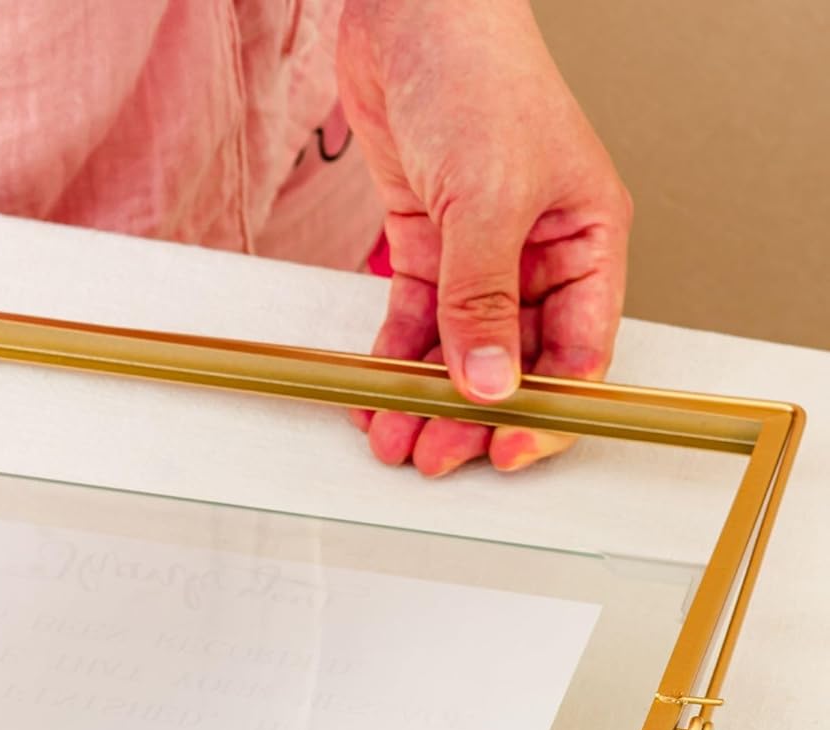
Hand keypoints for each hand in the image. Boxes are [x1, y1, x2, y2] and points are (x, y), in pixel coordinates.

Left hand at [338, 0, 631, 473]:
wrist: (410, 16)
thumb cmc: (477, 75)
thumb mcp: (489, 200)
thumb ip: (485, 301)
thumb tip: (490, 382)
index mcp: (587, 239)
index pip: (579, 351)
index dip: (545, 410)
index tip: (505, 450)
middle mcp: (537, 253)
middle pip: (514, 361)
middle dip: (472, 414)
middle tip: (433, 453)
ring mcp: (481, 253)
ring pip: (459, 350)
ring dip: (425, 398)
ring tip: (393, 437)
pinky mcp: (429, 246)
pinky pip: (416, 322)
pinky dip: (395, 360)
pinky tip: (375, 393)